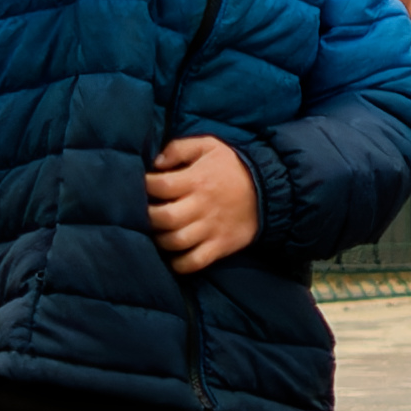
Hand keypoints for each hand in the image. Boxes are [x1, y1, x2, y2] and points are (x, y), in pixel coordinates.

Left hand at [142, 134, 259, 272]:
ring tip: (158, 232)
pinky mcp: (221, 246)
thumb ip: (179, 148)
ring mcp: (211, 228)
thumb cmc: (232, 166)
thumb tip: (155, 163)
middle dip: (145, 216)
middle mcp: (201, 206)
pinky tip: (173, 255)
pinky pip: (194, 262)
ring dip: (159, 240)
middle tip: (143, 213)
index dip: (142, 186)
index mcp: (196, 179)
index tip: (141, 186)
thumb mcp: (208, 146)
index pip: (158, 185)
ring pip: (175, 242)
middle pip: (162, 217)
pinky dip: (179, 264)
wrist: (270, 189)